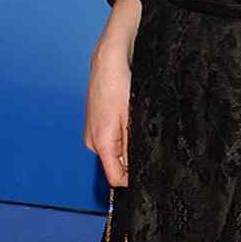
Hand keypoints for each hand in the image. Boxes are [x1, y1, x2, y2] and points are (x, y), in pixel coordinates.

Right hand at [83, 32, 131, 186]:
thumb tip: (135, 170)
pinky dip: (123, 133)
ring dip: (128, 143)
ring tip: (134, 122)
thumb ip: (132, 148)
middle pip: (117, 165)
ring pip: (116, 151)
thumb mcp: (132, 119)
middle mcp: (92, 142)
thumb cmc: (119, 84)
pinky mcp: (96, 124)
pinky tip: (128, 117)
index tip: (148, 174)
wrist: (109, 60)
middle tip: (145, 137)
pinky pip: (113, 138)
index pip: (116, 178)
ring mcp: (92, 133)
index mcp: (101, 143)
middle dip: (133, 157)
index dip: (132, 180)